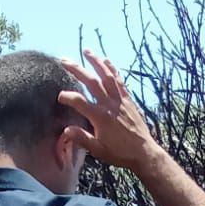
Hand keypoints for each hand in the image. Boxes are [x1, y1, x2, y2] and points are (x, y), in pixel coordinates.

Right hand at [59, 50, 154, 170]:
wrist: (144, 153)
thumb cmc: (120, 154)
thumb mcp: (99, 151)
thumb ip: (82, 139)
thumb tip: (66, 130)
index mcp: (100, 117)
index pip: (79, 101)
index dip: (67, 97)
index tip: (60, 97)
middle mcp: (109, 105)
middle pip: (91, 81)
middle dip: (76, 69)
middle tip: (64, 60)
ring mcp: (120, 100)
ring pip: (107, 76)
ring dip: (96, 62)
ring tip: (87, 51)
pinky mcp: (128, 100)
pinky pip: (120, 81)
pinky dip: (113, 69)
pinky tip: (106, 61)